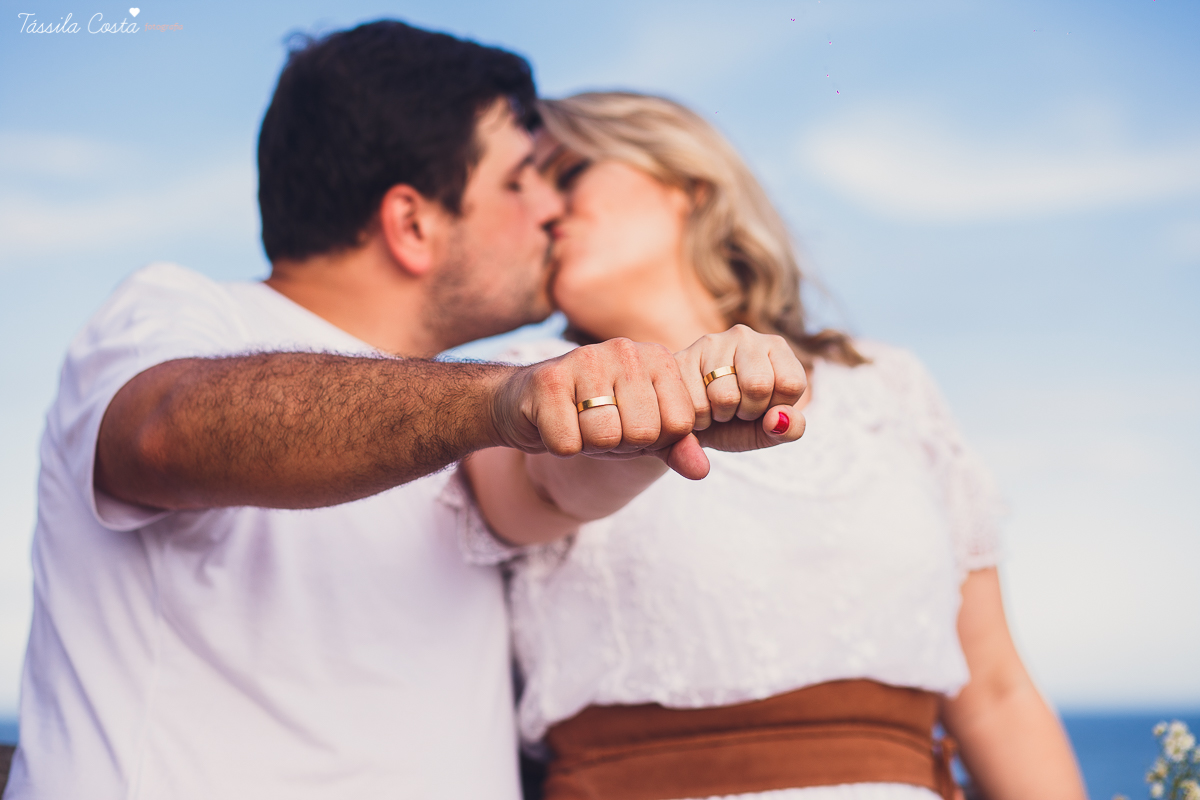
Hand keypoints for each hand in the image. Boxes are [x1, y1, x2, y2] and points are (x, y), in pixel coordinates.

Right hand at [489, 338, 706, 476]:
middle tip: (600, 426)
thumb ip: (676, 447)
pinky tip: (553, 422)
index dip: (655, 441)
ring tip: (578, 423)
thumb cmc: (593, 416)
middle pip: (643, 433)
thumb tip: (701, 472)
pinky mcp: (548, 380)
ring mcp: (585, 359)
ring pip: (605, 437)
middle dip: (620, 445)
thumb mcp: (642, 433)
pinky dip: (560, 446)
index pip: (679, 425)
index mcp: (657, 359)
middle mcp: (626, 350)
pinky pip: (568, 444)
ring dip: (589, 445)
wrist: (525, 404)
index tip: (632, 426)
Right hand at [673, 324, 807, 453]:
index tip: (763, 407)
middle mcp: (746, 336)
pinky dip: (698, 419)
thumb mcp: (769, 431)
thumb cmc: (738, 423)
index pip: (790, 383)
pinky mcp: (682, 357)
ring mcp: (712, 343)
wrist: (692, 423)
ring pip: (725, 396)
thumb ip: (790, 430)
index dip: (775, 407)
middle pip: (758, 385)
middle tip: (737, 409)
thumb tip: (779, 419)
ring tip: (716, 406)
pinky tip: (697, 406)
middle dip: (747, 411)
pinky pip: (696, 403)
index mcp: (776, 348)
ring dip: (721, 415)